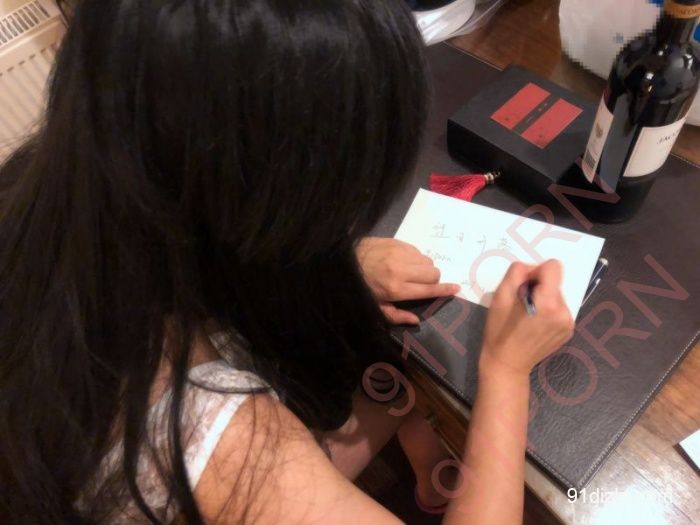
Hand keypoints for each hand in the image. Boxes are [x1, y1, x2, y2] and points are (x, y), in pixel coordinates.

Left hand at [355, 237, 459, 324]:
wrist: (343, 261)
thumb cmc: (360, 288)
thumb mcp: (375, 308)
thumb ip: (396, 316)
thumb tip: (416, 322)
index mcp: (397, 289)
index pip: (428, 289)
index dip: (445, 290)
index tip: (456, 289)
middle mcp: (401, 270)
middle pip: (433, 273)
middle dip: (433, 279)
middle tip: (422, 283)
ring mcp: (399, 254)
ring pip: (427, 260)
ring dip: (424, 267)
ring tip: (411, 271)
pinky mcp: (397, 242)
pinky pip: (417, 250)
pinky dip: (415, 257)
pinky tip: (403, 261)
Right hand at [480, 260, 574, 378]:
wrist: (507, 363)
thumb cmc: (499, 329)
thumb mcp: (500, 296)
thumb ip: (517, 273)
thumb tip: (532, 269)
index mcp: (548, 303)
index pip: (554, 267)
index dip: (536, 272)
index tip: (523, 286)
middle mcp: (564, 312)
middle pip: (555, 282)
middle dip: (539, 287)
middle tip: (522, 303)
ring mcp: (569, 323)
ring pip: (557, 295)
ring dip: (544, 299)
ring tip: (528, 315)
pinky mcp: (569, 331)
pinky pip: (560, 309)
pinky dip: (548, 311)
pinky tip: (535, 323)